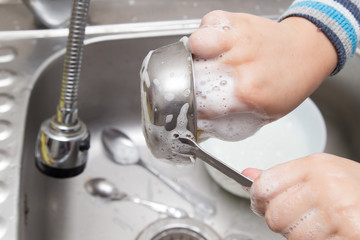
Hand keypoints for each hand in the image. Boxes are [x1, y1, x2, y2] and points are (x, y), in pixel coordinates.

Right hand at [189, 11, 336, 118]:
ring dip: (195, 54)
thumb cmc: (287, 84)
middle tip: (197, 87)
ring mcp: (237, 40)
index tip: (193, 109)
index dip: (191, 109)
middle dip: (190, 84)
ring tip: (203, 62)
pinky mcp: (237, 22)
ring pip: (195, 44)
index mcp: (247, 93)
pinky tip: (215, 45)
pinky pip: (207, 23)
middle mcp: (239, 64)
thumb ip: (230, 124)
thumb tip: (202, 127)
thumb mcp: (263, 116)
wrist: (306, 52)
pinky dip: (206, 33)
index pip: (201, 105)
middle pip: (192, 75)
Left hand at [243, 153, 359, 238]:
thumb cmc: (354, 188)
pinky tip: (331, 233)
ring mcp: (338, 210)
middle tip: (297, 218)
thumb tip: (248, 175)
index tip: (262, 204)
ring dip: (300, 236)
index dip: (258, 200)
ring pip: (291, 236)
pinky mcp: (349, 232)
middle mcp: (325, 184)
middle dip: (280, 222)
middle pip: (274, 215)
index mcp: (314, 166)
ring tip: (319, 226)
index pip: (263, 185)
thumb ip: (282, 176)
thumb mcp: (320, 173)